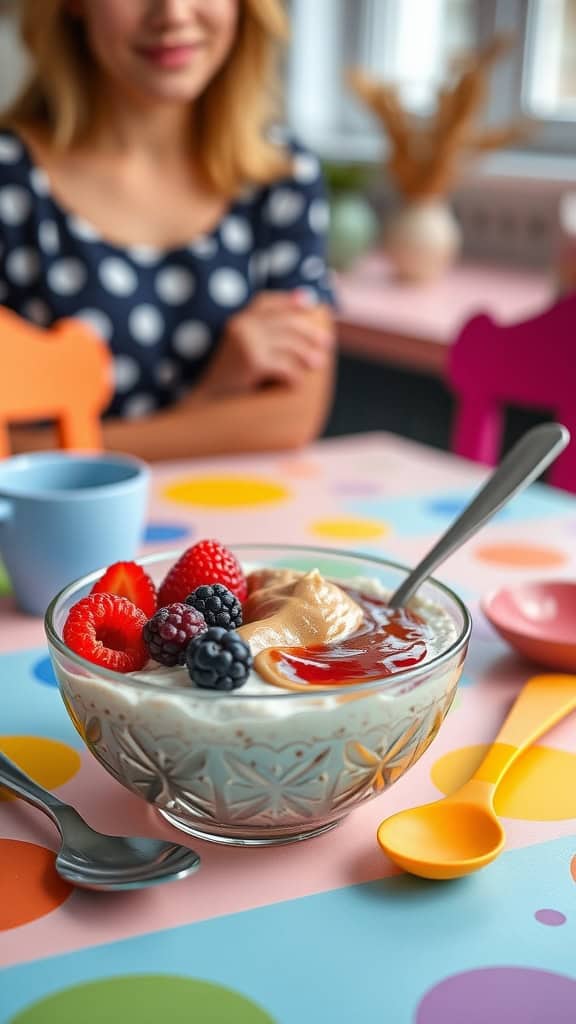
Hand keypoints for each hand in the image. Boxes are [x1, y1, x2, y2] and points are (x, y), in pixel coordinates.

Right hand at [198, 290, 334, 397]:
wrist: (207, 403)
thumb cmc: (228, 380)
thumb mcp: (242, 351)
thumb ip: (261, 337)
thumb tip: (299, 333)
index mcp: (238, 320)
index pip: (267, 301)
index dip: (289, 301)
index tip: (310, 303)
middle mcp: (242, 326)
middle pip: (286, 322)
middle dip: (309, 332)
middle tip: (326, 342)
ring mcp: (247, 342)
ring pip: (289, 344)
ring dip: (307, 355)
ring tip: (318, 364)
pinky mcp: (253, 361)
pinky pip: (285, 366)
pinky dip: (294, 376)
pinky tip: (297, 384)